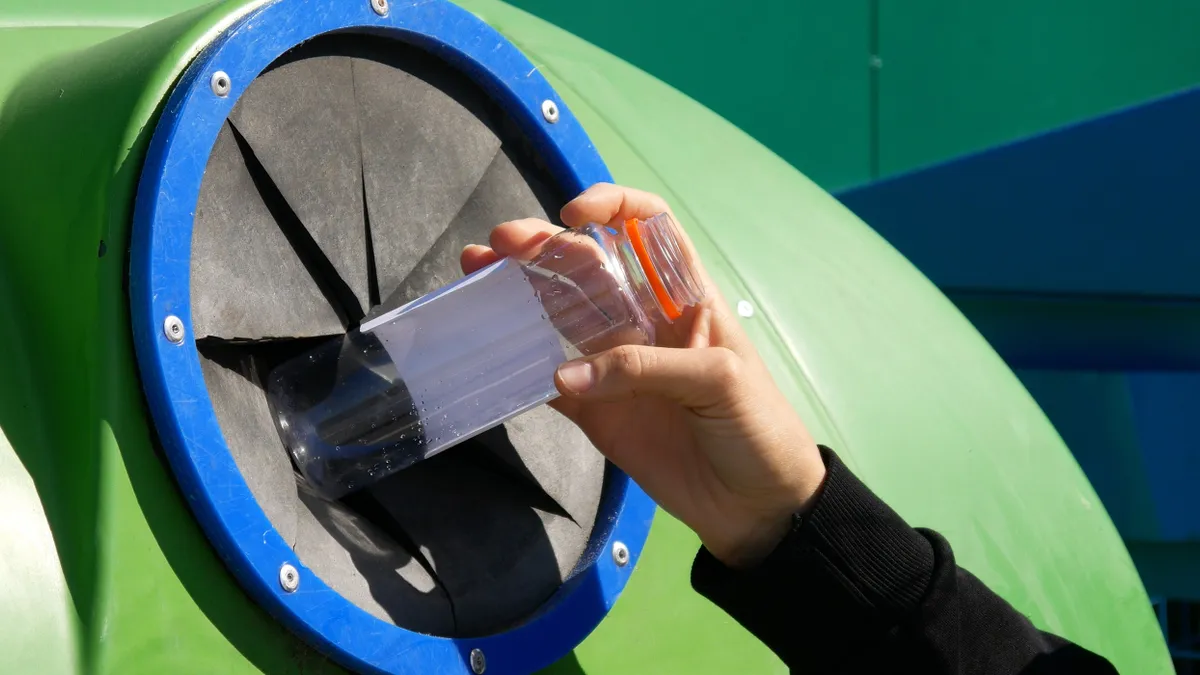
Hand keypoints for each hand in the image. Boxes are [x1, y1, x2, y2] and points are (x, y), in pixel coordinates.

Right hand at [461, 184, 825, 566]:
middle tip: (499, 244)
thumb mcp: (719, 381)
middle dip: (543, 246)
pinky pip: (550, 383)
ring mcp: (614, 367)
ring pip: (557, 316)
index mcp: (684, 297)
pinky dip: (520, 368)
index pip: (648, 228)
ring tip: (477, 277)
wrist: (759, 507)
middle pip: (586, 266)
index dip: (614, 207)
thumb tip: (565, 375)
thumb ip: (646, 367)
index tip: (576, 214)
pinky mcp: (596, 413)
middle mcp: (643, 321)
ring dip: (518, 294)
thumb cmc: (758, 428)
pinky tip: (491, 351)